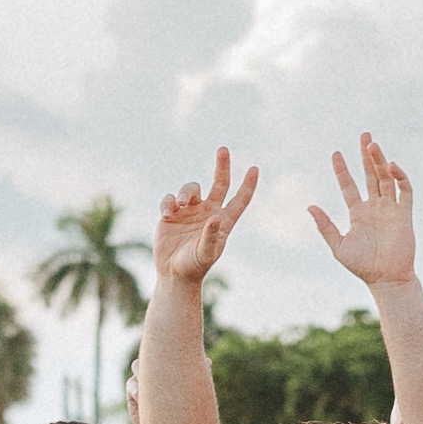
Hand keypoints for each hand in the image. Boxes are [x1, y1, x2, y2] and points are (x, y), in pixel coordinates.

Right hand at [153, 147, 258, 284]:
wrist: (174, 274)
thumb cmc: (195, 266)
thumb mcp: (206, 253)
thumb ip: (211, 236)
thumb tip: (214, 217)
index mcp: (223, 221)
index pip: (240, 200)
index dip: (248, 185)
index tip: (254, 168)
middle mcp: (208, 212)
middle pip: (219, 183)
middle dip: (222, 166)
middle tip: (223, 150)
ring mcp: (190, 211)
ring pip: (190, 189)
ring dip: (186, 193)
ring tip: (180, 205)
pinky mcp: (172, 214)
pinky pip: (169, 199)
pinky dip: (167, 203)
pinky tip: (167, 215)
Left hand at [307, 134, 420, 289]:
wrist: (386, 279)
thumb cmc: (362, 266)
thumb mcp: (338, 245)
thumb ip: (325, 226)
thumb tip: (309, 206)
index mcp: (358, 213)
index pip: (349, 185)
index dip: (342, 170)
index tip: (336, 154)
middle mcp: (374, 207)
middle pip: (370, 175)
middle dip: (366, 155)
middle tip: (364, 135)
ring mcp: (390, 209)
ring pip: (385, 178)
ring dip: (379, 161)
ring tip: (372, 144)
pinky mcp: (404, 215)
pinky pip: (404, 191)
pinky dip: (400, 178)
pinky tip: (391, 166)